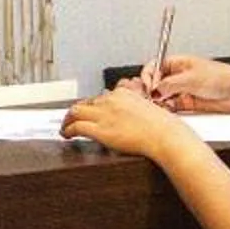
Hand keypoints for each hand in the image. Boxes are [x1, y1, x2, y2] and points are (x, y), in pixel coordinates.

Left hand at [64, 86, 196, 161]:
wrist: (164, 135)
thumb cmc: (161, 127)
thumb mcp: (147, 110)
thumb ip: (134, 109)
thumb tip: (128, 118)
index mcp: (122, 93)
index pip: (99, 97)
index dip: (91, 106)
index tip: (89, 112)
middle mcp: (110, 100)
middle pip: (85, 103)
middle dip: (76, 112)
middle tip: (71, 120)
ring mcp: (103, 114)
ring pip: (75, 111)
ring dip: (67, 120)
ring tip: (65, 127)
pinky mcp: (99, 129)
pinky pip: (76, 127)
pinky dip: (68, 130)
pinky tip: (67, 135)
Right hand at [140, 55, 229, 113]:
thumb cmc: (221, 77)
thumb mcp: (190, 78)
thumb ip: (169, 84)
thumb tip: (153, 90)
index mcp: (177, 63)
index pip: (154, 67)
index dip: (148, 76)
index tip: (148, 86)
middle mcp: (178, 76)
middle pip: (156, 83)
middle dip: (151, 91)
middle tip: (151, 98)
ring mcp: (182, 90)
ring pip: (162, 96)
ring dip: (160, 101)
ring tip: (161, 104)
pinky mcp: (188, 103)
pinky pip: (172, 107)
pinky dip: (168, 109)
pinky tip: (169, 110)